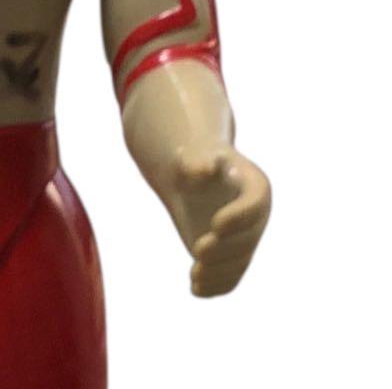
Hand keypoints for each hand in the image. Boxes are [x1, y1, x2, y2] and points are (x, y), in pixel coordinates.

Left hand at [168, 146, 270, 297]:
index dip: (239, 218)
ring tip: (195, 276)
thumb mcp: (193, 156)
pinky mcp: (230, 256)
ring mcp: (245, 239)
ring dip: (219, 272)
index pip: (253, 207)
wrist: (191, 177)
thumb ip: (197, 162)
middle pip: (247, 240)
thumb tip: (204, 169)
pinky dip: (215, 286)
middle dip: (225, 249)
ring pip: (238, 263)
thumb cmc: (193, 161)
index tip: (216, 225)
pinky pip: (230, 277)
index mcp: (256, 188)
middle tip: (198, 251)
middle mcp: (256, 218)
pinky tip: (196, 290)